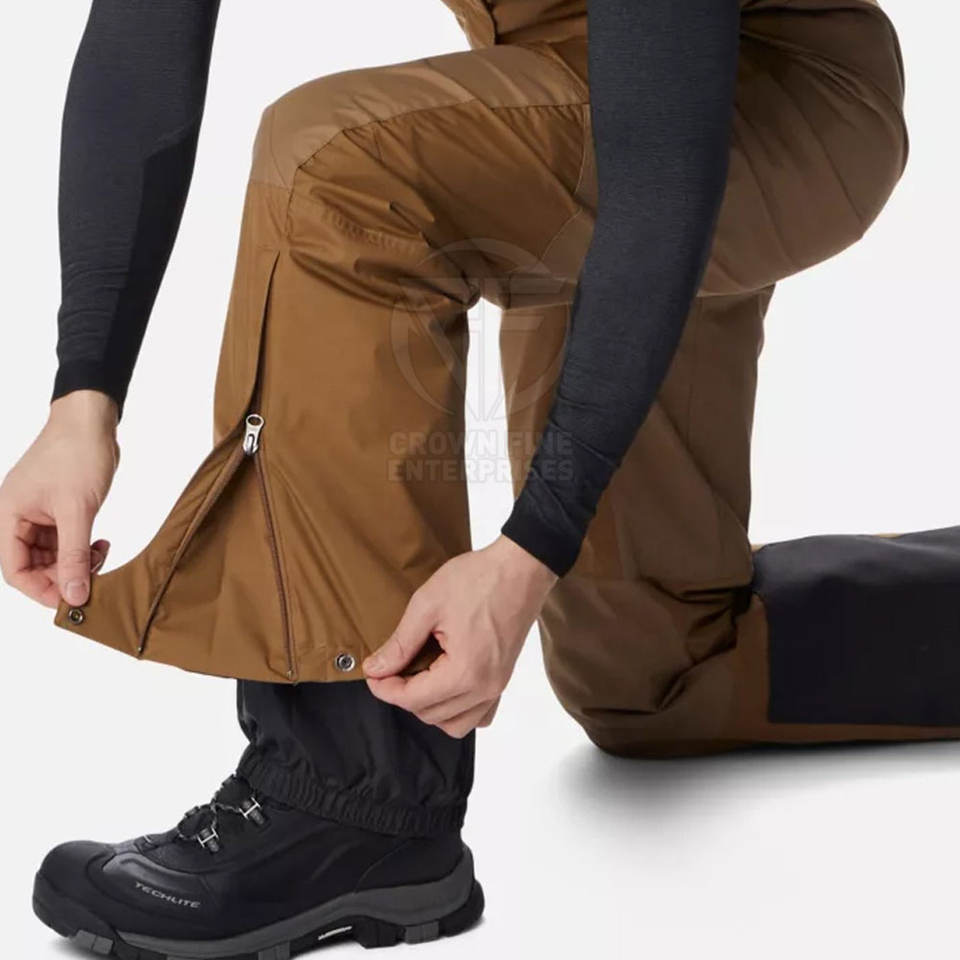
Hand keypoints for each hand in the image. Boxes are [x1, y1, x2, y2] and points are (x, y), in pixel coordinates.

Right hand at [0, 391, 118, 608]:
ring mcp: (38, 513)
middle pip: (33, 565)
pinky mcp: (58, 509)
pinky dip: (82, 547)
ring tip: (102, 554)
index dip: (40, 588)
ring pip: (51, 554)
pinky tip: (102, 543)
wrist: (91, 421)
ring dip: (77, 561)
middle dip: (63, 575)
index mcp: (8, 516)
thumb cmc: (77, 455)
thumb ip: (74, 555)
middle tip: (94, 577)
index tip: (71, 599)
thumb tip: (74, 595)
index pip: (14, 569)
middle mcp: (18, 517)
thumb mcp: (77, 510)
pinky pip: (65, 540)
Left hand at [364, 535, 557, 737]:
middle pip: (431, 714)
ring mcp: (498, 686)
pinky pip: (479, 714)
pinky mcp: (504, 678)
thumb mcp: (427, 605)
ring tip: (417, 677)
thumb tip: (375, 669)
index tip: (372, 672)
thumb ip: (400, 643)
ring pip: (455, 724)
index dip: (385, 688)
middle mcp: (484, 688)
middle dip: (403, 695)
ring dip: (430, 707)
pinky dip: (458, 709)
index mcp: (464, 672)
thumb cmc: (477, 580)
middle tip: (390, 668)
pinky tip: (445, 685)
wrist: (520, 568)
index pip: (413, 699)